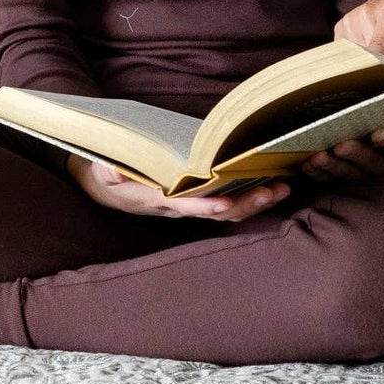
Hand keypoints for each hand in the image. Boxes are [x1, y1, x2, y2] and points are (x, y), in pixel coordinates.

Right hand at [67, 154, 288, 221]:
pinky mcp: (196, 196)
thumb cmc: (106, 176)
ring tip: (283, 187)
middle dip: (247, 203)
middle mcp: (180, 206)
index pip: (188, 206)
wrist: (105, 187)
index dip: (207, 205)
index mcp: (159, 200)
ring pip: (228, 209)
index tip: (228, 202)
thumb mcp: (100, 171)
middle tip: (275, 191)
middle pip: (219, 211)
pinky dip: (250, 193)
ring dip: (256, 200)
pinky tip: (270, 182)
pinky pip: (228, 199)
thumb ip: (108, 171)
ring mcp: (190, 203)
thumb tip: (113, 171)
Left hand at [303, 126, 383, 184]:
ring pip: (351, 177)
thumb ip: (380, 118)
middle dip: (356, 154)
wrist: (372, 150)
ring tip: (318, 157)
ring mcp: (369, 184)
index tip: (377, 133)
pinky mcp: (348, 190)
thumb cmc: (379, 129)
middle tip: (340, 146)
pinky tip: (308, 165)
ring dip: (333, 166)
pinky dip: (319, 174)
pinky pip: (333, 183)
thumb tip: (365, 108)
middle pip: (374, 164)